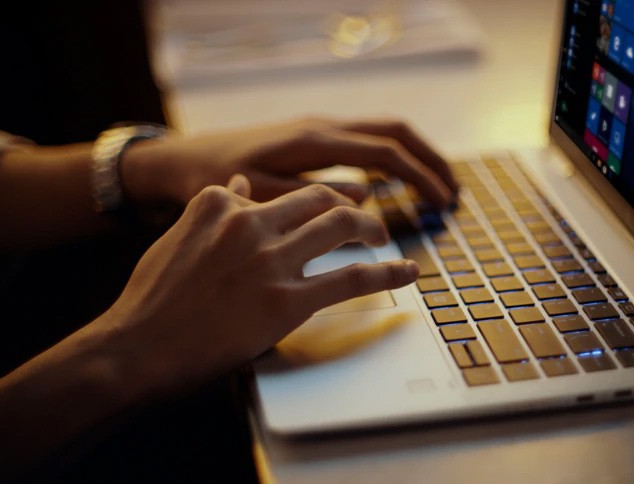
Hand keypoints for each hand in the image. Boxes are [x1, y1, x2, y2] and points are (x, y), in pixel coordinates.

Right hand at [96, 176, 418, 393]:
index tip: (328, 207)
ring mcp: (271, 261)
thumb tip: (237, 185)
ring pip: (341, 227)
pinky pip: (351, 278)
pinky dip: (386, 272)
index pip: (281, 190)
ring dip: (372, 229)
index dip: (313, 199)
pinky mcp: (287, 301)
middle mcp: (251, 223)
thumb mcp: (178, 237)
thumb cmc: (153, 298)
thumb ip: (211, 208)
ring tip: (385, 236)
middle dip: (351, 205)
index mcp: (221, 203)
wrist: (138, 346)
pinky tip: (407, 271)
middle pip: (320, 198)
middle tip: (365, 219)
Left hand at [120, 117, 457, 209]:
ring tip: (436, 189)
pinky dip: (391, 159)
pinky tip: (395, 184)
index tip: (443, 205)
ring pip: (381, 134)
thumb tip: (365, 200)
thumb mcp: (257, 195)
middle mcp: (320, 127)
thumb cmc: (213, 177)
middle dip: (430, 160)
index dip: (419, 178)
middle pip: (394, 132)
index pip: (384, 153)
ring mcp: (317, 130)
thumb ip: (309, 200)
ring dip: (414, 158)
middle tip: (454, 194)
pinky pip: (362, 143)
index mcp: (312, 141)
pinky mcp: (310, 141)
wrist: (180, 158)